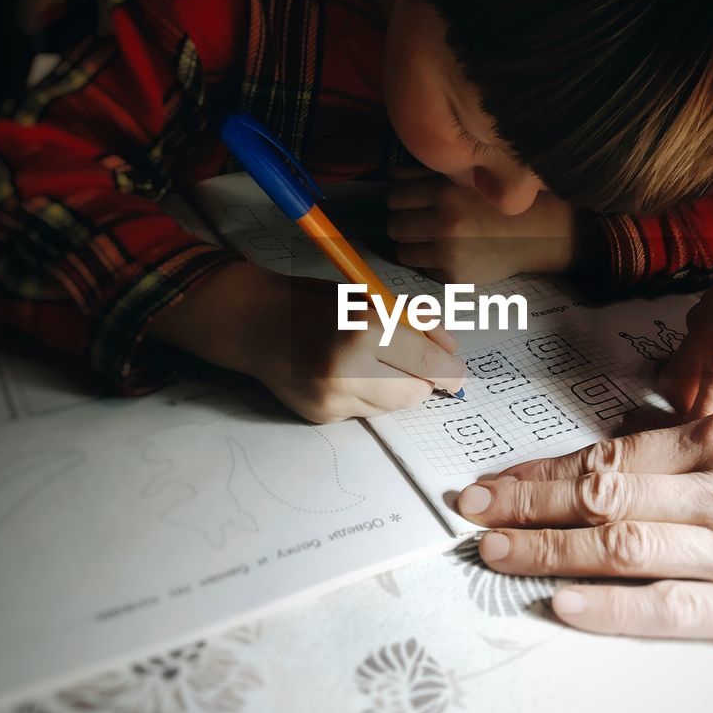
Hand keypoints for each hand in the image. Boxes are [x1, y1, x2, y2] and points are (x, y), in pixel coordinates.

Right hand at [149, 262, 465, 421]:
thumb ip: (412, 320)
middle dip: (426, 383)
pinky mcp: (322, 415)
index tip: (458, 373)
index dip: (449, 369)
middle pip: (415, 393)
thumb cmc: (315, 303)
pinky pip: (365, 412)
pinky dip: (368, 397)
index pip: (428, 362)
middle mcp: (349, 367)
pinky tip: (347, 376)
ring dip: (396, 389)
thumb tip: (449, 348)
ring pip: (392, 407)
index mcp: (366, 328)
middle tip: (425, 372)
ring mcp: (333, 397)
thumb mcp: (368, 297)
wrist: (254, 323)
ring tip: (374, 365)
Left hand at [386, 169, 576, 282]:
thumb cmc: (498, 203)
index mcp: (446, 193)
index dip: (400, 201)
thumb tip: (390, 176)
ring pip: (403, 252)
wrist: (536, 234)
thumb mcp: (466, 180)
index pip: (394, 198)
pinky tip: (452, 253)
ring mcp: (449, 253)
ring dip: (412, 246)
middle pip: (394, 226)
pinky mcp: (454, 276)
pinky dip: (432, 263)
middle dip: (402, 224)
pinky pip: (425, 269)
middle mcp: (445, 223)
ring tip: (432, 240)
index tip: (409, 204)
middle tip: (418, 223)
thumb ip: (426, 175)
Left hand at [457, 409, 712, 649]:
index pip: (607, 454)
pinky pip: (668, 608)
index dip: (539, 469)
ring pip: (620, 546)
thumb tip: (609, 459)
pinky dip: (611, 608)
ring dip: (546, 549)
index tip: (492, 478)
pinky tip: (563, 605)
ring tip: (492, 551)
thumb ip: (695, 447)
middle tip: (467, 510)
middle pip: (599, 496)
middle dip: (523, 503)